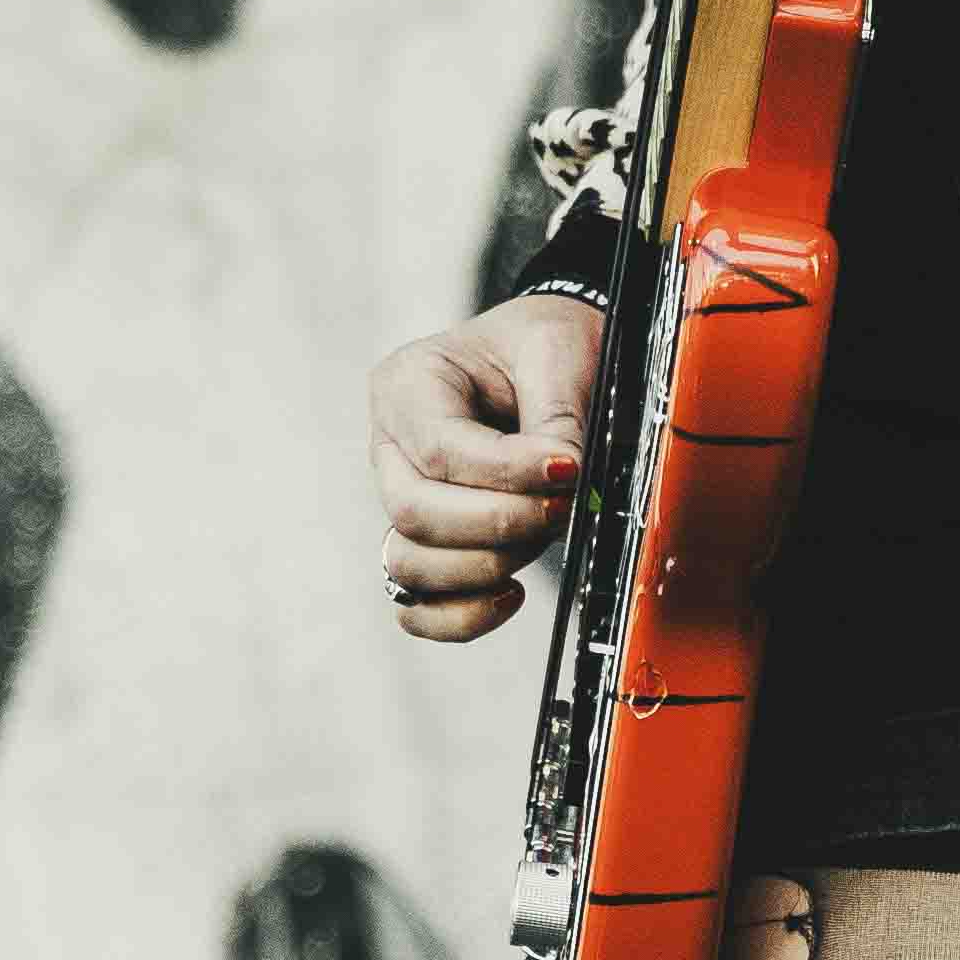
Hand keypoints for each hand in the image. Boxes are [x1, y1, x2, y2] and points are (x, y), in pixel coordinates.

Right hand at [367, 292, 603, 643]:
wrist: (548, 355)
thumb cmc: (548, 343)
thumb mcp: (558, 351)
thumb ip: (555, 417)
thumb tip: (559, 479)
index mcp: (407, 383)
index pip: (439, 449)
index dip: (505, 473)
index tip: (569, 471)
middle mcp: (390, 446)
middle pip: (415, 513)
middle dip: (497, 525)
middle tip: (561, 506)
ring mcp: (402, 498)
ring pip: (408, 564)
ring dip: (484, 567)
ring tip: (542, 535)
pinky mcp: (425, 543)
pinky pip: (417, 604)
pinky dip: (459, 616)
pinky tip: (513, 594)